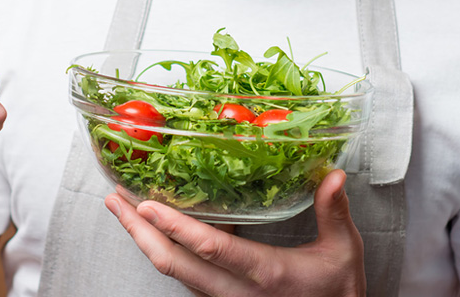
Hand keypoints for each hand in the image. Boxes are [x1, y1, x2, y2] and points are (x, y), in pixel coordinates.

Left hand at [104, 169, 364, 296]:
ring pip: (174, 273)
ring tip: (122, 208)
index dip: (177, 228)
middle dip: (139, 232)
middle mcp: (236, 292)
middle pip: (175, 265)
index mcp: (265, 274)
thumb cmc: (339, 293)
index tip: (147, 205)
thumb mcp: (344, 253)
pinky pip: (185, 276)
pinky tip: (153, 228)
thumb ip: (334, 213)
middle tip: (114, 200)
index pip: (212, 250)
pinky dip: (163, 250)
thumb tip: (334, 175)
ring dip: (144, 240)